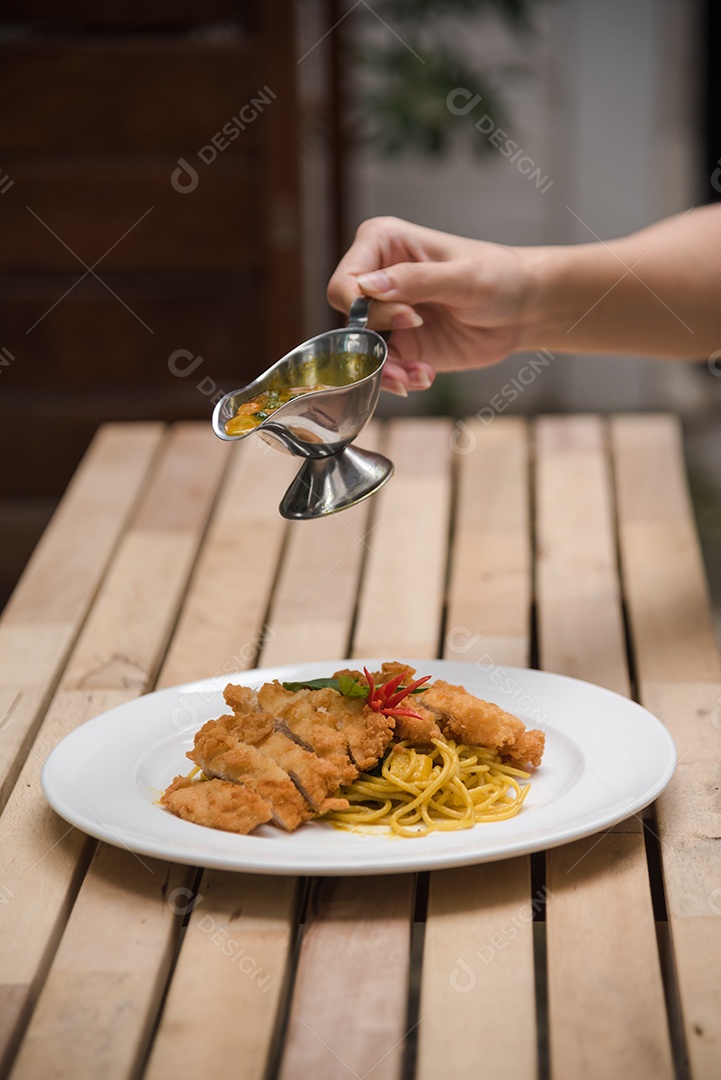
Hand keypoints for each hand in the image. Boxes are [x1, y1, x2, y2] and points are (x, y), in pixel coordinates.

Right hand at [327, 216, 538, 393]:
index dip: (368, 308)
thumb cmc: (500, 276)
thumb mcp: (463, 277)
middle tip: (411, 359)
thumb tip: (367, 286)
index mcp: (383, 244)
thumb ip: (416, 280)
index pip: (345, 282)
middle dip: (375, 346)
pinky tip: (427, 375)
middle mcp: (377, 278)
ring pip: (361, 351)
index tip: (410, 317)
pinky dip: (400, 379)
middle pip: (349, 320)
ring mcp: (387, 313)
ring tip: (418, 376)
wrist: (523, 309)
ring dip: (386, 371)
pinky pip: (383, 368)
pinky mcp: (401, 343)